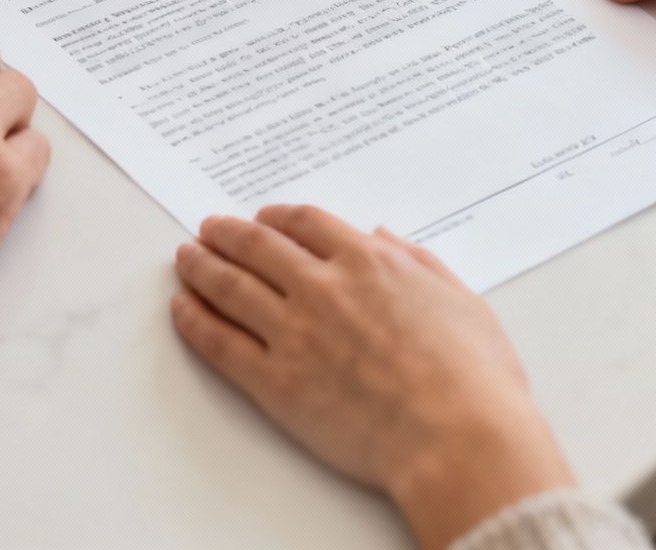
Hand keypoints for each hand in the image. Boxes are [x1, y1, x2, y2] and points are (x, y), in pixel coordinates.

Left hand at [172, 207, 573, 549]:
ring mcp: (293, 333)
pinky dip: (194, 321)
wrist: (456, 438)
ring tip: (185, 258)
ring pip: (230, 287)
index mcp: (368, 263)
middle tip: (209, 229)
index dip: (277, 217)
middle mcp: (322, 288)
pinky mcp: (274, 382)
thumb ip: (419, 263)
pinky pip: (219, 343)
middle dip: (227, 234)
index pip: (305, 223)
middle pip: (258, 247)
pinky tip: (181, 309)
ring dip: (201, 267)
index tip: (264, 219)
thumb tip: (385, 238)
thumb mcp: (461, 300)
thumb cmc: (474, 378)